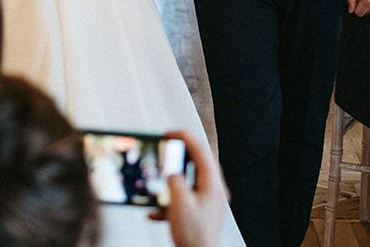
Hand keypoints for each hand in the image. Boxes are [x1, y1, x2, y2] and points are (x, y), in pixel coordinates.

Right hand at [148, 132, 227, 246]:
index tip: (168, 133)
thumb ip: (174, 180)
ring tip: (160, 178)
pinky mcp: (200, 214)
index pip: (201, 150)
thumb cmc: (195, 236)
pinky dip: (169, 201)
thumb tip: (170, 170)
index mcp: (212, 184)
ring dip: (172, 180)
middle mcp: (213, 191)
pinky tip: (156, 211)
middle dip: (179, 156)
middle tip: (166, 149)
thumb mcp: (179, 203)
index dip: (184, 137)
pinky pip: (184, 200)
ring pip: (189, 181)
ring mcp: (208, 203)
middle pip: (198, 163)